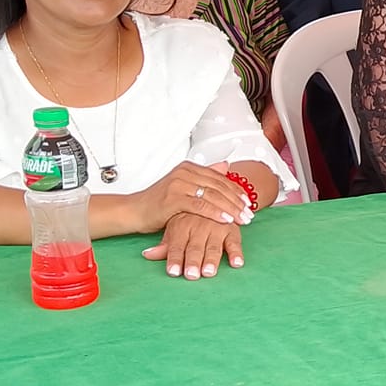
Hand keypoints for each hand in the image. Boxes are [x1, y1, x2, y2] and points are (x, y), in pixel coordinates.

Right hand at [126, 161, 251, 232]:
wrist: (134, 211)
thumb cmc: (159, 203)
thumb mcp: (183, 187)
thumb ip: (204, 177)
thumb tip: (226, 165)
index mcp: (189, 167)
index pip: (219, 178)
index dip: (236, 190)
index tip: (249, 202)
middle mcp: (185, 172)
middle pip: (219, 186)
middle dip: (237, 201)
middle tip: (250, 213)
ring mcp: (179, 183)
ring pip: (213, 196)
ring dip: (231, 208)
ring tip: (244, 219)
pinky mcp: (173, 198)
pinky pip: (200, 206)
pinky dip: (216, 213)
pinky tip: (227, 220)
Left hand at [142, 210, 243, 278]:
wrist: (210, 196)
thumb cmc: (189, 218)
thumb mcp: (174, 230)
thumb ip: (164, 245)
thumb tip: (146, 255)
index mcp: (182, 226)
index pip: (176, 245)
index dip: (174, 258)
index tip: (173, 272)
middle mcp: (198, 226)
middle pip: (195, 247)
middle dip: (193, 261)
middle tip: (192, 275)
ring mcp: (216, 227)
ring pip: (213, 246)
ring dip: (212, 259)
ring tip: (209, 272)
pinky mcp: (232, 229)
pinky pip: (235, 242)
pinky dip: (236, 253)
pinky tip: (237, 263)